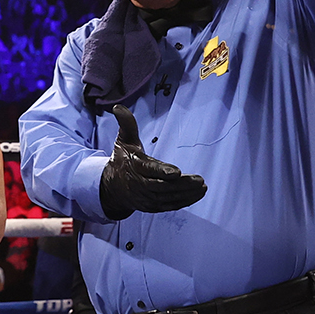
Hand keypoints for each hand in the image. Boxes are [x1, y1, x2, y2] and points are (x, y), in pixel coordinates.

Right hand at [99, 105, 207, 219]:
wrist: (112, 187)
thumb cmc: (122, 160)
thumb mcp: (124, 140)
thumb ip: (126, 124)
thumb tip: (118, 107)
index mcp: (134, 167)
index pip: (149, 170)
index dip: (163, 171)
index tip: (177, 172)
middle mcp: (139, 185)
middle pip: (161, 186)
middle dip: (181, 185)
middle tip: (200, 181)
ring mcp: (146, 198)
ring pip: (167, 198)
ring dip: (186, 194)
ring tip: (202, 187)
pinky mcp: (152, 206)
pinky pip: (169, 205)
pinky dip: (184, 201)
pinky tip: (197, 195)